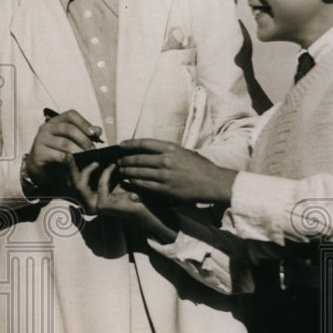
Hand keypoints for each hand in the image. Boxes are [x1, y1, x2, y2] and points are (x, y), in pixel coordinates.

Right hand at [24, 109, 101, 193]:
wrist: (39, 168)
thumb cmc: (55, 152)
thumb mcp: (70, 141)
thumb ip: (83, 135)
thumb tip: (97, 130)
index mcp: (55, 122)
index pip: (71, 115)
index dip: (84, 122)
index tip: (94, 133)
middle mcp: (47, 128)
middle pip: (69, 128)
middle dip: (84, 139)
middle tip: (92, 149)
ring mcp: (41, 140)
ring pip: (65, 143)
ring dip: (79, 151)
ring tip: (86, 157)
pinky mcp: (39, 153)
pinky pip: (58, 155)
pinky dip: (70, 159)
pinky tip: (76, 162)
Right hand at [66, 157, 176, 243]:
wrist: (147, 202)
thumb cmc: (132, 188)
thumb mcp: (112, 175)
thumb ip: (100, 168)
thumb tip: (87, 150)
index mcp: (89, 196)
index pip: (73, 181)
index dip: (69, 169)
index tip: (69, 155)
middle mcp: (89, 202)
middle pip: (72, 184)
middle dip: (69, 168)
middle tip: (69, 155)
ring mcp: (95, 205)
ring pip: (80, 185)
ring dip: (87, 170)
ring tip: (96, 160)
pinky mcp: (103, 205)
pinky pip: (100, 184)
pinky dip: (106, 173)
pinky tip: (114, 166)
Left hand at [117, 138, 236, 203]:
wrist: (214, 183)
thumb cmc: (201, 167)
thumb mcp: (185, 153)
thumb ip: (168, 152)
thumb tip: (151, 151)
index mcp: (171, 148)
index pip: (145, 143)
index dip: (130, 144)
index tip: (121, 145)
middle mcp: (166, 160)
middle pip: (138, 158)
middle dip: (125, 160)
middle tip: (118, 161)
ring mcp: (165, 175)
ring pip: (138, 172)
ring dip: (127, 171)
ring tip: (121, 171)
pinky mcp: (166, 189)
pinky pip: (144, 185)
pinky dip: (134, 182)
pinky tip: (130, 181)